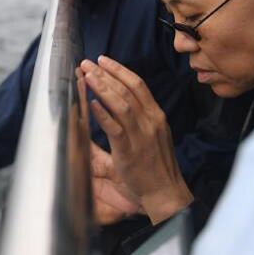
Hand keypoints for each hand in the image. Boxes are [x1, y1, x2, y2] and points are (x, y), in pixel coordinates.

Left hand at [81, 56, 192, 223]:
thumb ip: (135, 122)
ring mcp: (142, 135)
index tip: (102, 60)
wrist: (166, 194)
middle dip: (106, 73)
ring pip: (121, 104)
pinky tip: (91, 103)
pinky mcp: (130, 151)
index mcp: (156, 116)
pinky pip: (115, 128)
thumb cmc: (156, 167)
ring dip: (102, 87)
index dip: (119, 70)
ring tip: (87, 75)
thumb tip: (112, 108)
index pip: (138, 85)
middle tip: (87, 63)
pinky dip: (103, 114)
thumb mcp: (150, 137)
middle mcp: (151, 121)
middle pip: (128, 89)